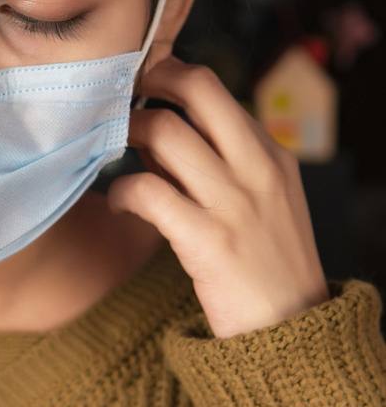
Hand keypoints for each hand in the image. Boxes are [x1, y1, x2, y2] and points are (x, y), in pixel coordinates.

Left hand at [108, 57, 329, 338]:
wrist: (291, 328)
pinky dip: (121, 191)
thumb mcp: (255, 199)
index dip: (168, 78)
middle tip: (121, 99)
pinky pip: (148, 191)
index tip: (141, 87)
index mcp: (269, 154)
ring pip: (166, 132)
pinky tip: (118, 203)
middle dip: (150, 82)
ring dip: (127, 134)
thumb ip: (211, 162)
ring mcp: (235, 201)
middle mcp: (257, 167)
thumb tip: (153, 129)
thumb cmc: (262, 261)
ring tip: (114, 152)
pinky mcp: (209, 239)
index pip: (215, 89)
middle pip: (198, 88)